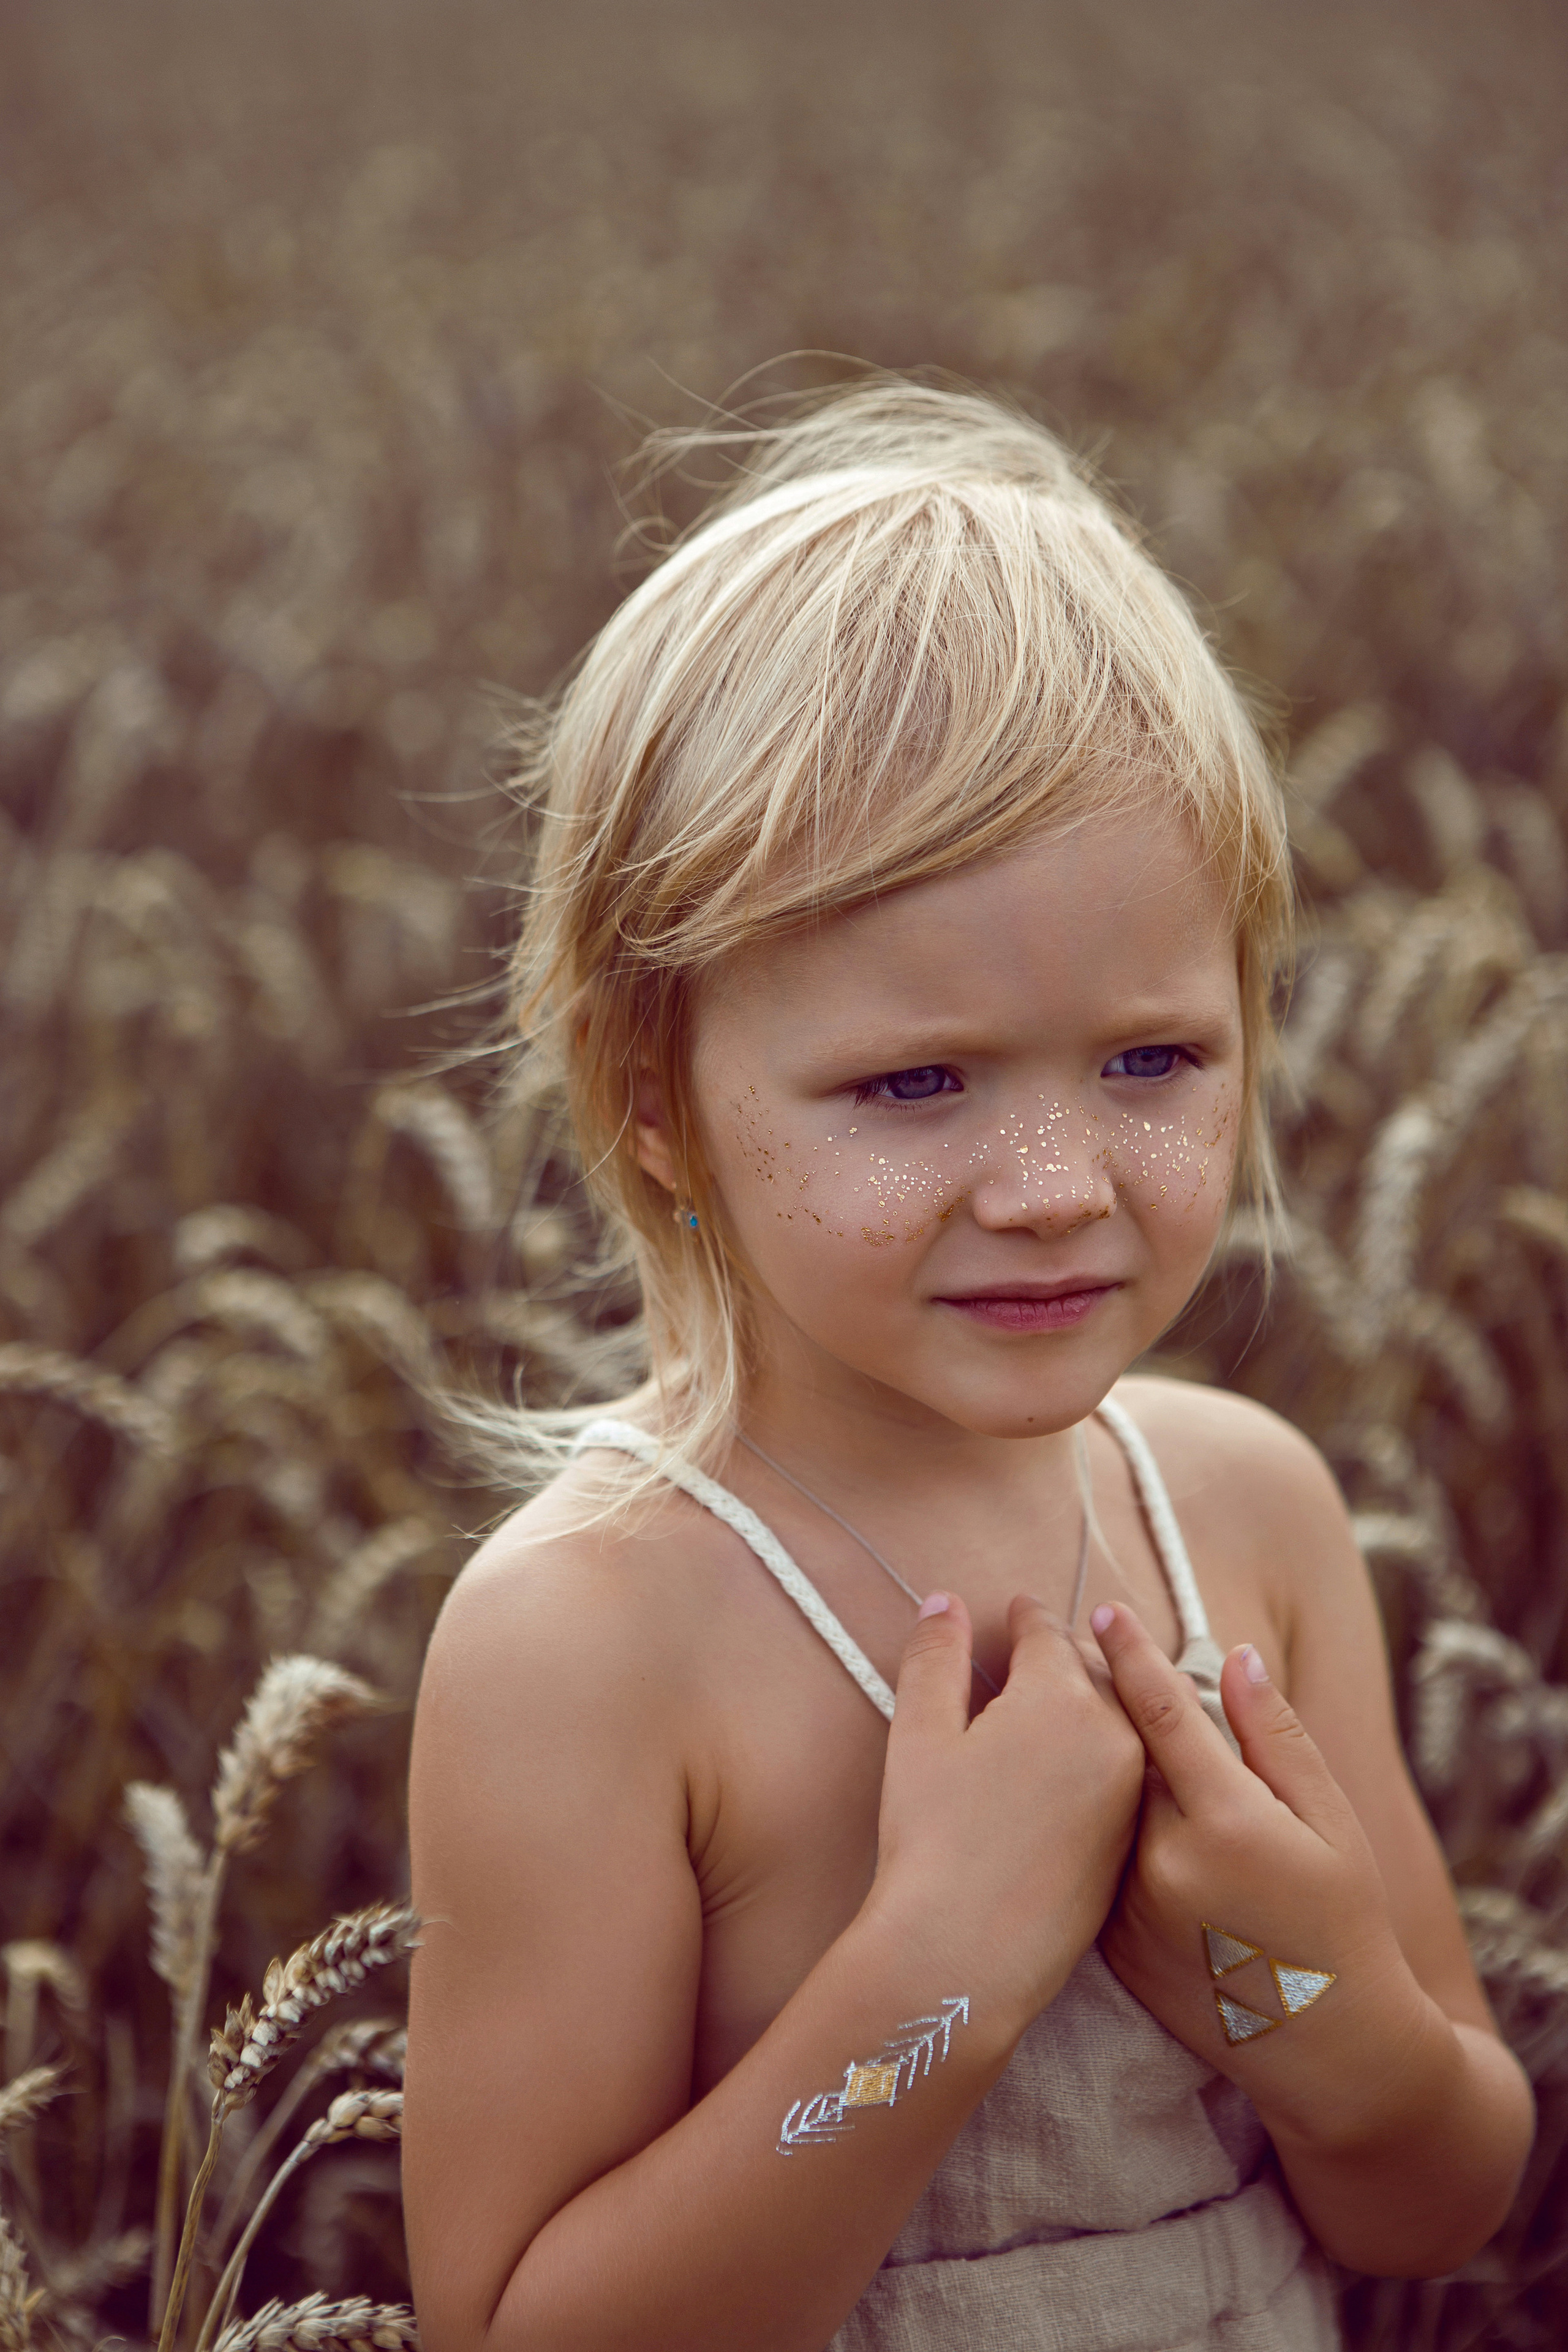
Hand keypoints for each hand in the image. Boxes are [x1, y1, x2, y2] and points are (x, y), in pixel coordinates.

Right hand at [867, 1592, 1145, 2034]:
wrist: (966, 1953)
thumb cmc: (932, 1839)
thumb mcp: (919, 1733)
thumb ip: (934, 1656)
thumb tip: (943, 1601)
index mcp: (1060, 1697)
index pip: (1046, 1633)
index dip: (1025, 1615)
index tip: (1017, 1607)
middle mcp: (1114, 1736)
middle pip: (1093, 1671)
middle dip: (1064, 1653)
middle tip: (1037, 1646)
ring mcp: (1131, 1794)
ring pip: (1119, 1720)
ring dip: (1092, 1701)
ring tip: (1060, 1699)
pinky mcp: (1133, 1842)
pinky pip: (1126, 1772)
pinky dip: (1103, 1752)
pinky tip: (1073, 1766)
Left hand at [1090, 1604, 1413, 2126]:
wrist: (1326, 2049)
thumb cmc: (1342, 1923)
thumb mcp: (1331, 1824)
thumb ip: (1277, 1737)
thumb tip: (1235, 1657)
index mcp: (1226, 1821)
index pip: (1161, 1714)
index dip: (1131, 1655)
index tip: (1104, 1610)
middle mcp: (1166, 1864)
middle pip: (1119, 1756)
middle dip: (1103, 1704)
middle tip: (1086, 1654)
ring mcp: (1131, 1910)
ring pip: (1102, 1811)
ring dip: (1094, 1769)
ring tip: (1091, 1734)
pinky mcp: (1112, 1946)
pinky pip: (1097, 1866)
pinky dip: (1099, 1834)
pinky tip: (1097, 1818)